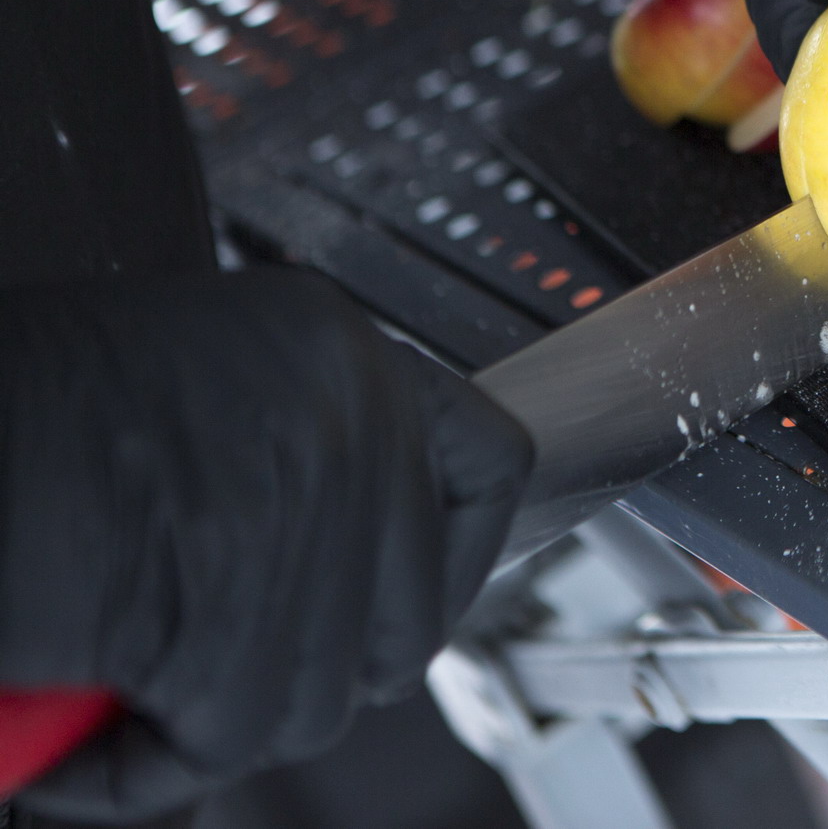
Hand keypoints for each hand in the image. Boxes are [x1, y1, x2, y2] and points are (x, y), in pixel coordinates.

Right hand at [0, 267, 529, 820]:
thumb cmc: (16, 422)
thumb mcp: (193, 391)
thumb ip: (292, 462)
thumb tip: (360, 580)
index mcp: (335, 348)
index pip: (487, 466)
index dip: (453, 558)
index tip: (403, 600)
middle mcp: (346, 409)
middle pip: (407, 615)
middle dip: (308, 667)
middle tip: (204, 665)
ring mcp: (302, 502)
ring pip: (319, 696)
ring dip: (212, 722)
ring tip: (123, 690)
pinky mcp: (231, 604)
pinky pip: (227, 743)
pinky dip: (140, 773)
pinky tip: (80, 739)